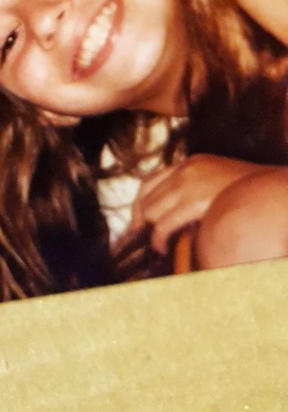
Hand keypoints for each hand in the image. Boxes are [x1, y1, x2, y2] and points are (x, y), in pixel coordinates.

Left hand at [132, 154, 263, 252]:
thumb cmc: (251, 192)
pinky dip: (157, 237)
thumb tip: (182, 214)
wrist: (275, 189)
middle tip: (140, 239)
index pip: (149, 181)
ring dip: (147, 231)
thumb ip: (199, 190)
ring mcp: (189, 183)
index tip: (138, 222)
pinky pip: (163, 223)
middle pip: (146, 197)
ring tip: (154, 246)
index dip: (139, 204)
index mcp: (191, 163)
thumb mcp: (220, 181)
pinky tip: (161, 247)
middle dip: (140, 220)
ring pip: (150, 210)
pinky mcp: (196, 200)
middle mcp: (185, 170)